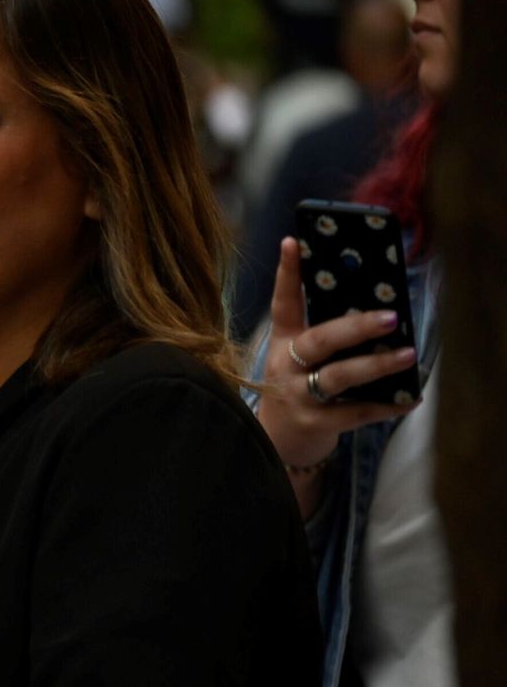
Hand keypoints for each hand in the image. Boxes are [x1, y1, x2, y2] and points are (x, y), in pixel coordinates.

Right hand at [256, 236, 417, 470]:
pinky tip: (410, 399)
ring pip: (338, 376)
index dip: (286, 274)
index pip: (283, 304)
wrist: (276, 444)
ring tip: (407, 354)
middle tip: (390, 317)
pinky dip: (386, 407)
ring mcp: (299, 396)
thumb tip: (376, 312)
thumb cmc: (298, 391)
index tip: (293, 242)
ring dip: (375, 365)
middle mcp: (286, 367)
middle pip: (319, 341)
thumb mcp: (297, 361)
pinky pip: (355, 413)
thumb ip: (324, 339)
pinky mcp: (315, 424)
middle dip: (355, 327)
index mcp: (282, 344)